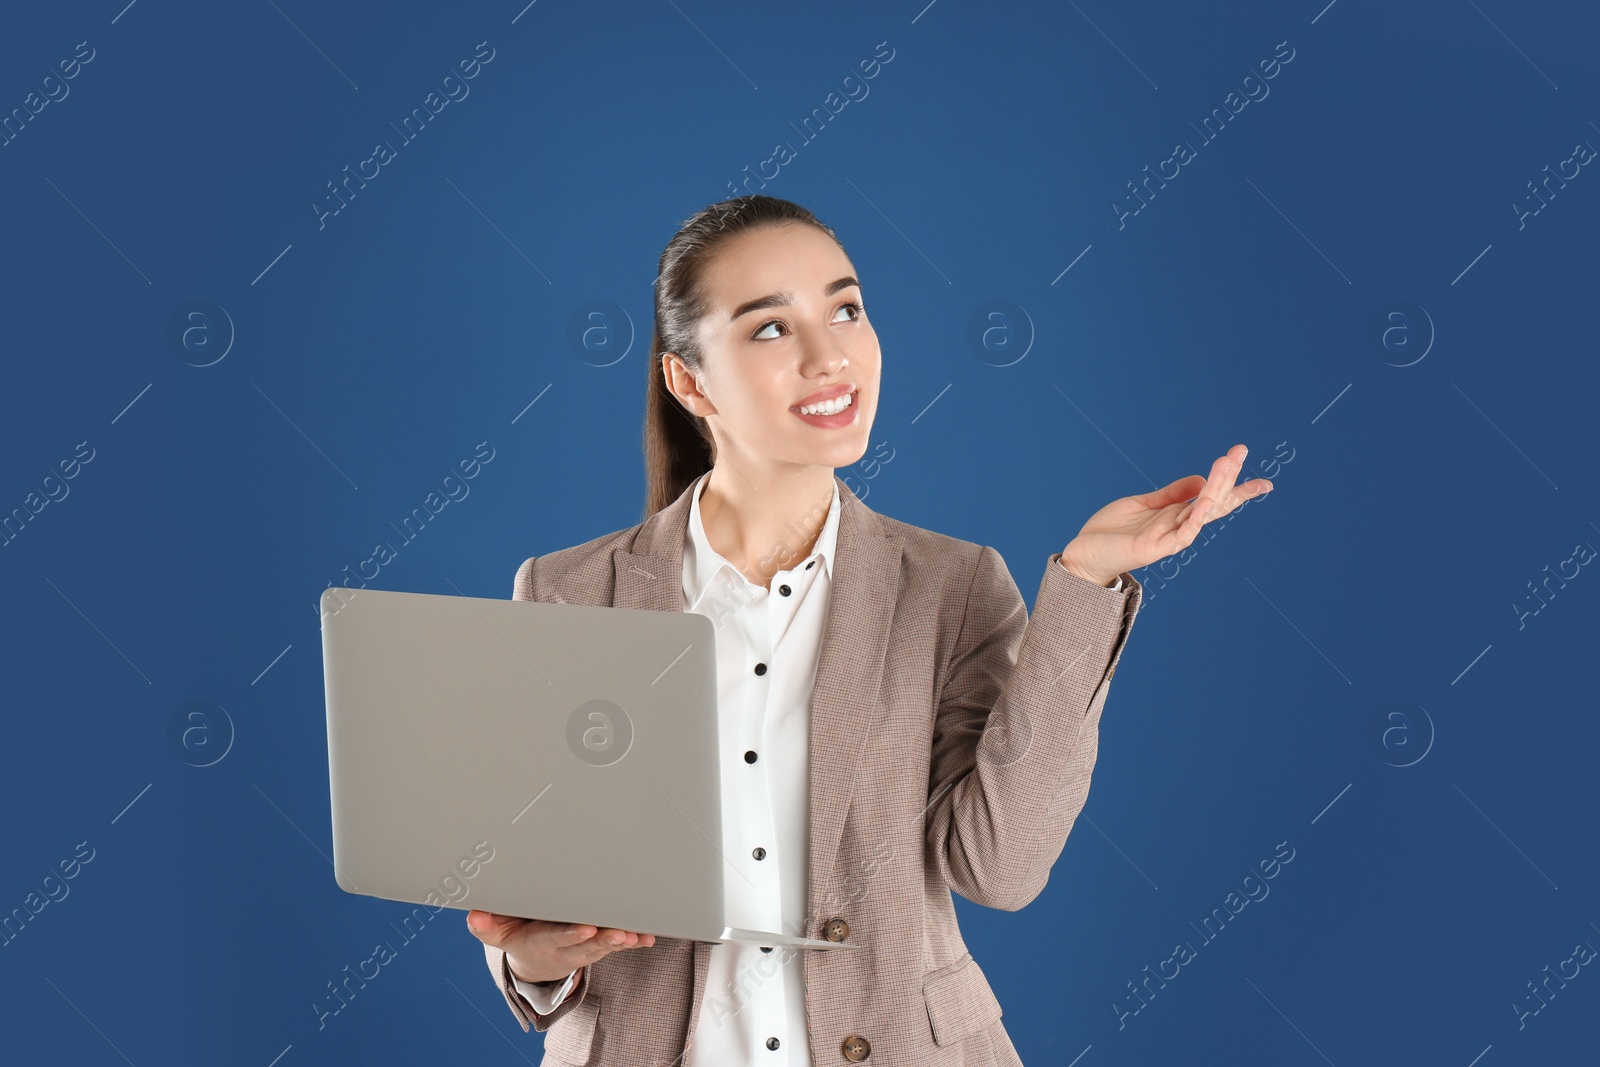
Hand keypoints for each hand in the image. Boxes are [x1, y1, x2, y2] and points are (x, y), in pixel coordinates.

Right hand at [466, 910, 656, 983]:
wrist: (535, 960)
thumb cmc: (519, 935)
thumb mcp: (497, 933)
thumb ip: (487, 926)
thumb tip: (475, 915)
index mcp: (542, 941)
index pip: (557, 938)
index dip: (572, 935)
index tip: (586, 929)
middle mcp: (567, 948)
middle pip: (587, 945)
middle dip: (604, 939)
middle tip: (620, 933)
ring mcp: (585, 948)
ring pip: (605, 945)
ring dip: (622, 941)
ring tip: (637, 935)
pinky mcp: (598, 945)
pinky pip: (618, 944)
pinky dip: (634, 941)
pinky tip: (648, 936)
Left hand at [1060, 443, 1273, 584]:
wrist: (1085, 555)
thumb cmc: (1112, 532)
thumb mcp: (1144, 504)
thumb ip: (1171, 494)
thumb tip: (1202, 479)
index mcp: (1176, 514)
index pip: (1212, 497)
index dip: (1235, 486)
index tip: (1263, 479)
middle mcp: (1178, 525)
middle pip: (1213, 500)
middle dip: (1229, 477)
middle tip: (1241, 451)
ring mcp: (1169, 537)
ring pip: (1201, 512)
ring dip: (1215, 488)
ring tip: (1227, 464)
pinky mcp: (1155, 548)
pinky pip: (1182, 533)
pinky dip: (1196, 518)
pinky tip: (1206, 501)